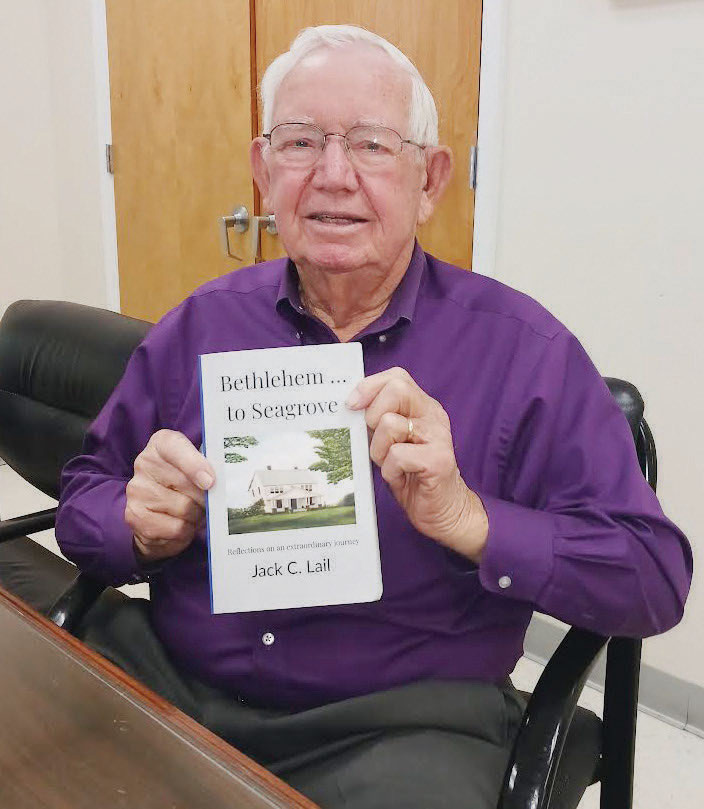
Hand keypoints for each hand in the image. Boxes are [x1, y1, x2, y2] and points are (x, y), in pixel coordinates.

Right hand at [125, 429, 214, 562]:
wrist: (157, 514)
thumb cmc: (184, 485)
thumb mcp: (198, 467)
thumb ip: (208, 467)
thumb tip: (217, 483)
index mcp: (161, 444)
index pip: (175, 447)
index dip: (194, 465)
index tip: (210, 481)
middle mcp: (144, 464)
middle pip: (186, 483)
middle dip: (205, 497)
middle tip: (208, 502)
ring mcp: (137, 491)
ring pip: (184, 508)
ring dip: (197, 515)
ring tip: (194, 513)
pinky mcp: (136, 517)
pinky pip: (176, 528)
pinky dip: (186, 530)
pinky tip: (183, 525)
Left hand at [346, 367, 487, 561]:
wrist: (444, 510)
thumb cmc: (412, 475)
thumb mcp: (392, 441)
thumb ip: (378, 420)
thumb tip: (349, 405)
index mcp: (422, 407)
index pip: (396, 377)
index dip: (370, 386)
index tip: (352, 405)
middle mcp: (433, 416)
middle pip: (396, 390)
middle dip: (373, 415)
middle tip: (375, 440)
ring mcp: (438, 437)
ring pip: (390, 425)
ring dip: (379, 450)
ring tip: (390, 464)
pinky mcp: (438, 460)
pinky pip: (397, 455)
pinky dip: (390, 470)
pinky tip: (400, 478)